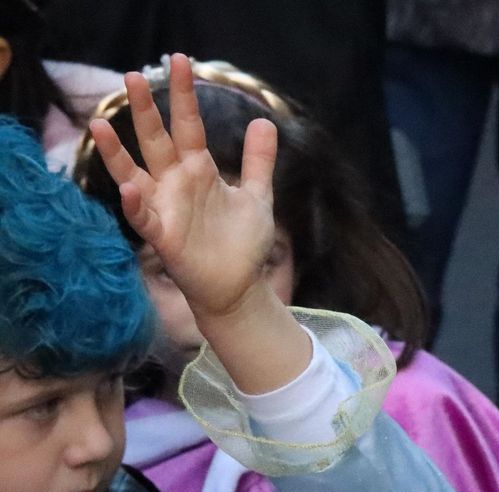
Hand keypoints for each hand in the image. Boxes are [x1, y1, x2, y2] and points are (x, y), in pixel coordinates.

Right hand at [89, 55, 276, 322]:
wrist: (239, 286)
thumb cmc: (242, 242)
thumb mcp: (257, 195)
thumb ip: (258, 161)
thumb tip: (264, 121)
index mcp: (198, 170)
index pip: (188, 124)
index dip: (185, 95)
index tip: (182, 62)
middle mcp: (175, 183)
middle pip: (156, 140)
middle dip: (145, 110)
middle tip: (133, 76)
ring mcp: (165, 208)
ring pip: (133, 172)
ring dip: (115, 151)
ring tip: (98, 123)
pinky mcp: (162, 236)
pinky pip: (142, 217)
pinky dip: (134, 203)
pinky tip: (129, 186)